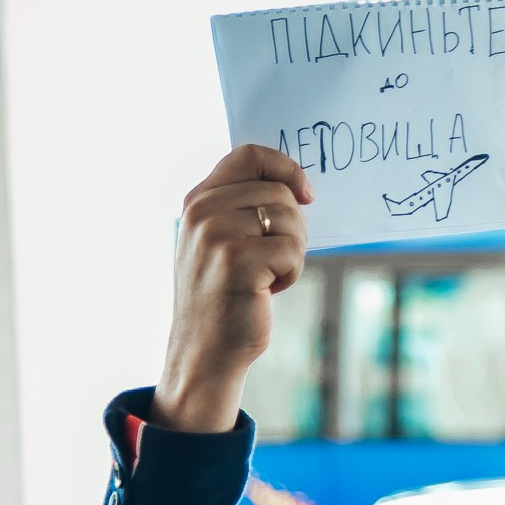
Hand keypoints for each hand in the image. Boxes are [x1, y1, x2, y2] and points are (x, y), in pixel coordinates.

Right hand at [153, 145, 312, 432]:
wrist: (205, 349)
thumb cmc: (225, 295)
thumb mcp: (222, 241)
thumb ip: (244, 207)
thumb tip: (297, 188)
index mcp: (199, 199)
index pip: (250, 155)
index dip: (286, 168)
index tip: (306, 194)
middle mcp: (203, 211)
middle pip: (279, 193)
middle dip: (293, 228)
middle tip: (275, 260)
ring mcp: (216, 234)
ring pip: (289, 220)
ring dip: (292, 253)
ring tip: (266, 276)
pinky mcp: (237, 260)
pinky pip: (292, 251)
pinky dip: (292, 273)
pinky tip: (267, 290)